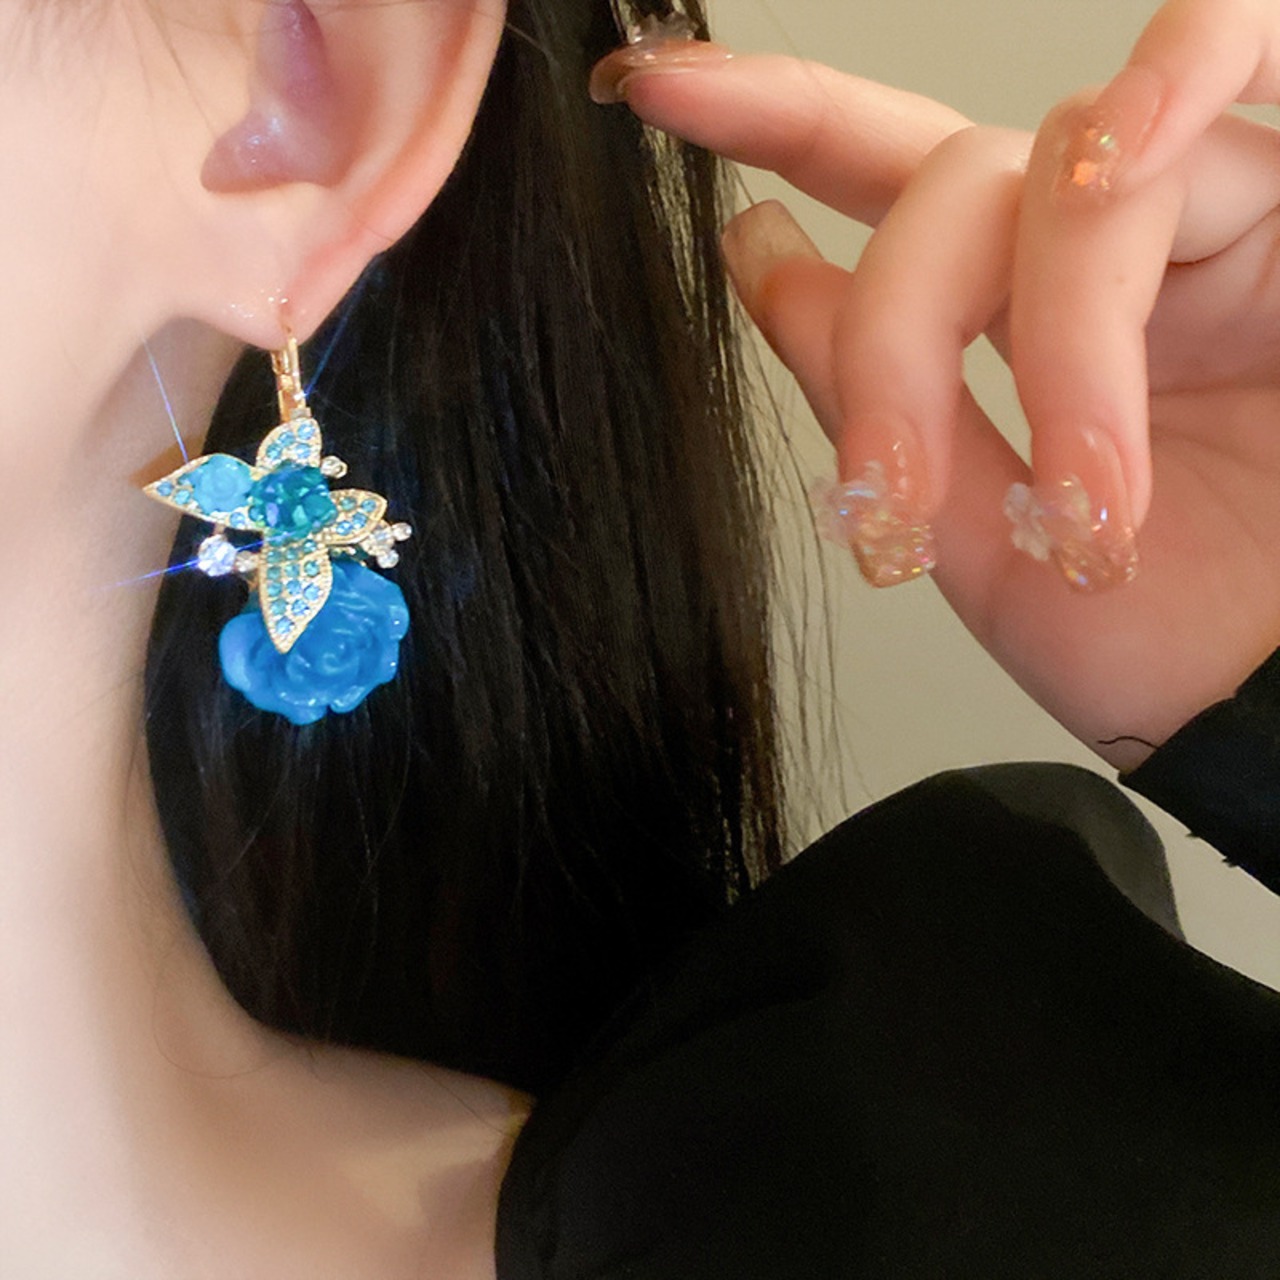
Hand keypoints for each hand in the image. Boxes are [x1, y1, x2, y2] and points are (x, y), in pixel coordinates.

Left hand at [593, 0, 1279, 769]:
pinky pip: (1245, 57)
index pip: (889, 189)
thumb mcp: (982, 545)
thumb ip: (879, 404)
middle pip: (952, 186)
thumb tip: (762, 261)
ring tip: (1075, 507)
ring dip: (1053, 341)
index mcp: (1017, 321)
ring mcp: (1210, 214)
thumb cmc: (1171, 647)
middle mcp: (1106, 250)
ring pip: (1066, 173)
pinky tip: (1112, 160)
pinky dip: (1174, 84)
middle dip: (893, 335)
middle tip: (893, 499)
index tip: (649, 98)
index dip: (776, 119)